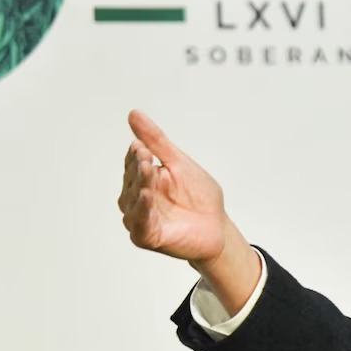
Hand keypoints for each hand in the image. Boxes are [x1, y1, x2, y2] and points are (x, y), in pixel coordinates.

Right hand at [119, 110, 260, 308]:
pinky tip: (145, 196)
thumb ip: (156, 141)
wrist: (218, 226)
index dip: (137, 154)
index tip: (142, 146)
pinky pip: (140, 223)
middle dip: (138, 168)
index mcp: (143, 179)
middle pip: (131, 180)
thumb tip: (133, 113)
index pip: (132, 162)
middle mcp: (136, 198)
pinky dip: (141, 210)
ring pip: (132, 201)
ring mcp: (140, 218)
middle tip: (146, 156)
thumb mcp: (179, 163)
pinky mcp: (147, 236)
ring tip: (148, 171)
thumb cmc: (199, 196)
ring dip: (139, 185)